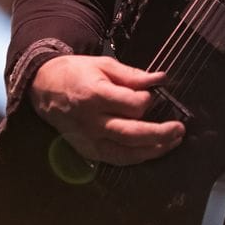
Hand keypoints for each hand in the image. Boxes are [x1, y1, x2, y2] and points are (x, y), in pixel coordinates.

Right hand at [29, 55, 184, 165]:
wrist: (44, 87)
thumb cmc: (76, 72)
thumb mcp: (104, 64)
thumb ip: (133, 75)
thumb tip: (160, 79)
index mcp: (95, 96)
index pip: (132, 105)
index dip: (148, 100)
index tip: (153, 94)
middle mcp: (91, 121)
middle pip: (131, 134)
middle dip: (160, 134)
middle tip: (180, 129)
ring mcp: (88, 140)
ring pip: (125, 153)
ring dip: (153, 150)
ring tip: (173, 142)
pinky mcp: (87, 151)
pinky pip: (116, 159)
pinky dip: (136, 157)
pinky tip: (152, 150)